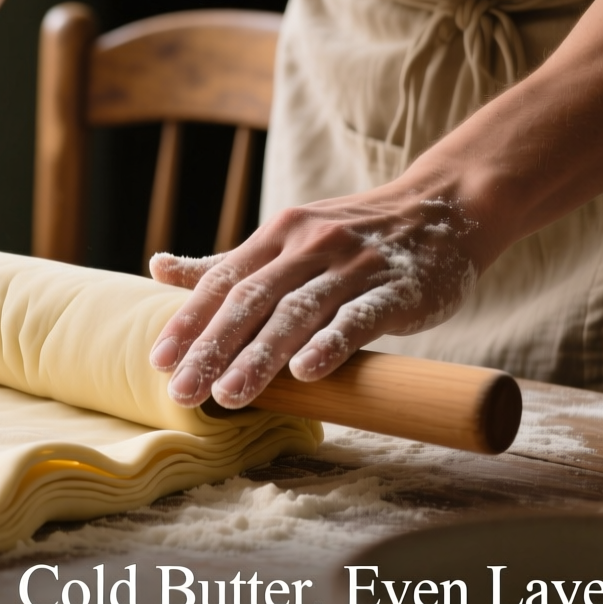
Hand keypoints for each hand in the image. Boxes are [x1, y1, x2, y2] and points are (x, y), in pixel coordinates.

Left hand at [147, 189, 483, 408]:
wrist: (445, 208)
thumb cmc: (353, 235)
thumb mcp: (288, 238)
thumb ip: (228, 263)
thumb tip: (158, 268)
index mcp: (279, 235)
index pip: (224, 281)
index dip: (190, 321)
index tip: (161, 361)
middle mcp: (310, 246)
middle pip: (252, 300)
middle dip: (213, 348)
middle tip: (183, 392)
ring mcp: (354, 266)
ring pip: (298, 313)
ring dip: (260, 356)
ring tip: (230, 395)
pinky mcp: (398, 289)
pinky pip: (359, 318)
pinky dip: (330, 344)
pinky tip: (306, 373)